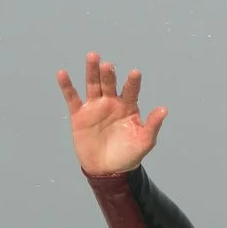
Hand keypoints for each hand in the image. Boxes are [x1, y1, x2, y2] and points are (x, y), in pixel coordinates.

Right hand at [56, 52, 167, 176]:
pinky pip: (72, 98)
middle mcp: (111, 102)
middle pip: (109, 83)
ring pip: (92, 85)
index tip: (135, 73)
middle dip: (109, 74)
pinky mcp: (79, 115)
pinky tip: (62, 74)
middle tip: (108, 65)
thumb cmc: (129, 156)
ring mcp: (95, 107)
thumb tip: (163, 109)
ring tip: (92, 57)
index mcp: (128, 107)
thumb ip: (152, 125)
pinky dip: (67, 86)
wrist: (108, 171)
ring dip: (91, 71)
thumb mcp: (144, 142)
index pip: (131, 90)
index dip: (132, 82)